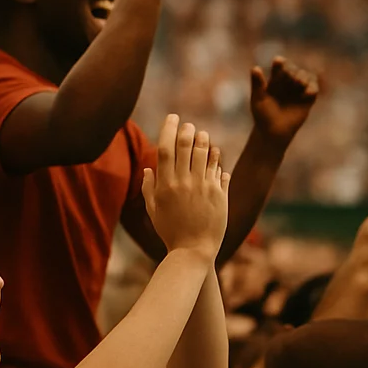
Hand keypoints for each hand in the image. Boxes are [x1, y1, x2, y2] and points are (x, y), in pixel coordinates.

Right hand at [142, 114, 229, 257]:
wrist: (194, 250)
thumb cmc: (169, 230)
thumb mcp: (152, 209)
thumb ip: (149, 187)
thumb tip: (149, 168)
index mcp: (165, 184)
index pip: (164, 148)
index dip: (168, 129)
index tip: (172, 118)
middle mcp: (184, 182)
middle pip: (185, 146)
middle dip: (187, 131)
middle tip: (187, 125)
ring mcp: (203, 188)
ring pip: (204, 154)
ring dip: (203, 141)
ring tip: (202, 134)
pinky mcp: (219, 195)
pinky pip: (218, 170)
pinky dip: (216, 159)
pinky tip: (214, 153)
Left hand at [249, 57, 317, 142]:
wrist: (274, 131)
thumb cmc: (263, 115)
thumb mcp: (258, 99)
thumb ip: (257, 84)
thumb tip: (255, 68)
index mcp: (274, 82)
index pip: (279, 67)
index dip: (280, 63)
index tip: (278, 60)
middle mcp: (287, 84)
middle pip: (294, 70)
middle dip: (293, 72)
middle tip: (292, 80)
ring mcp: (298, 91)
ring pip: (306, 76)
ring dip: (304, 77)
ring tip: (299, 84)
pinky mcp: (307, 100)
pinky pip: (314, 89)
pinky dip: (313, 88)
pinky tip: (307, 93)